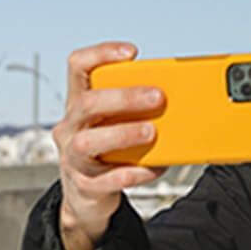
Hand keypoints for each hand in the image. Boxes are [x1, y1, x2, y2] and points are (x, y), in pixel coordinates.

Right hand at [53, 42, 164, 249]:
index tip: (132, 53)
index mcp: (78, 103)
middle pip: (87, 103)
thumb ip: (135, 108)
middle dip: (124, 97)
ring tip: (152, 132)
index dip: (101, 54)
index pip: (78, 67)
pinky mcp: (84, 185)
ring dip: (125, 134)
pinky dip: (136, 172)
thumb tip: (180, 96)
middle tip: (158, 97)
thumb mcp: (115, 123)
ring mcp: (73, 157)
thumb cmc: (108, 149)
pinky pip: (109, 179)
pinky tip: (157, 166)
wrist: (88, 196)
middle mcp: (70, 127)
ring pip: (89, 142)